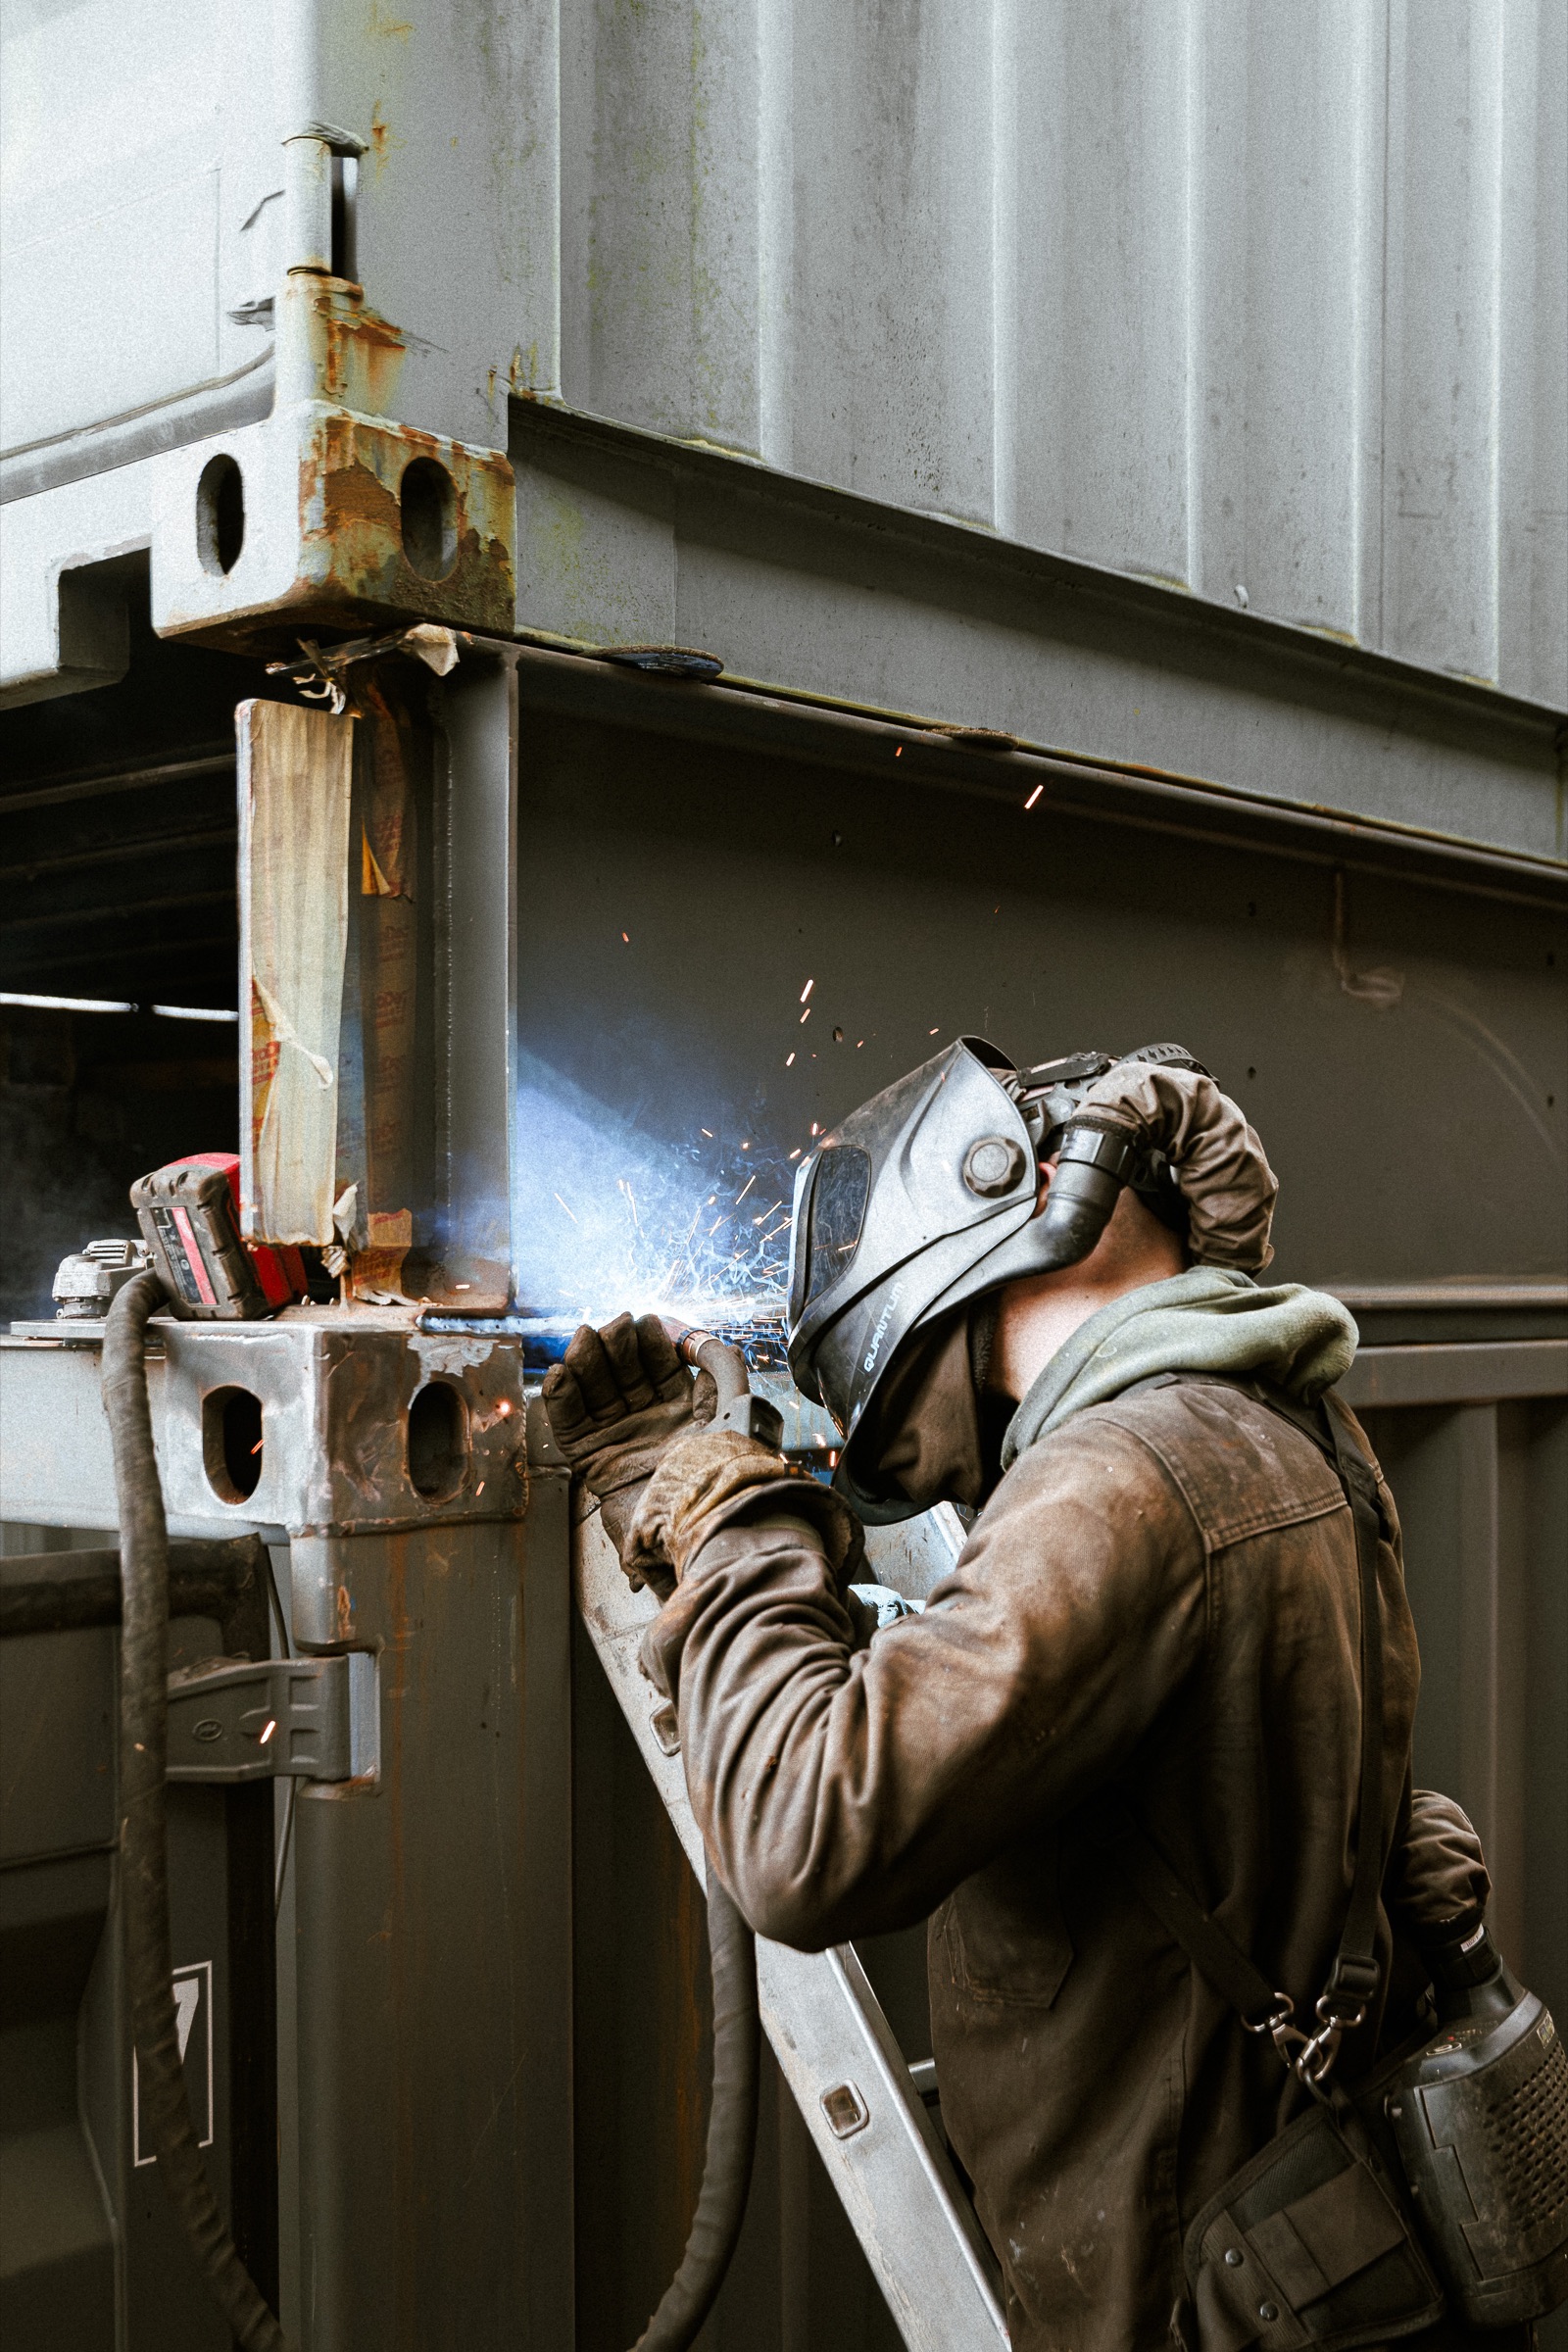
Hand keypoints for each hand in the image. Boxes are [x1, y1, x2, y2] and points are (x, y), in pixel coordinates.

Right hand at [541, 1313, 714, 1590]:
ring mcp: (620, 1442)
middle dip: (616, 1348)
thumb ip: (724, 1370)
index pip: (660, 1368)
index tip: (646, 1322)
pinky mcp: (593, 1462)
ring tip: (583, 1339)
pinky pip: (570, 1426)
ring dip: (586, 1364)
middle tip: (612, 1326)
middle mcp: (650, 1425)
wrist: (700, 1520)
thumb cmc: (723, 1468)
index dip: (651, 1344)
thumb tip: (702, 1340)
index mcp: (684, 1413)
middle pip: (624, 1376)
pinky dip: (560, 1400)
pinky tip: (559, 1373)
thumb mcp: (735, 1409)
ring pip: (595, 1394)